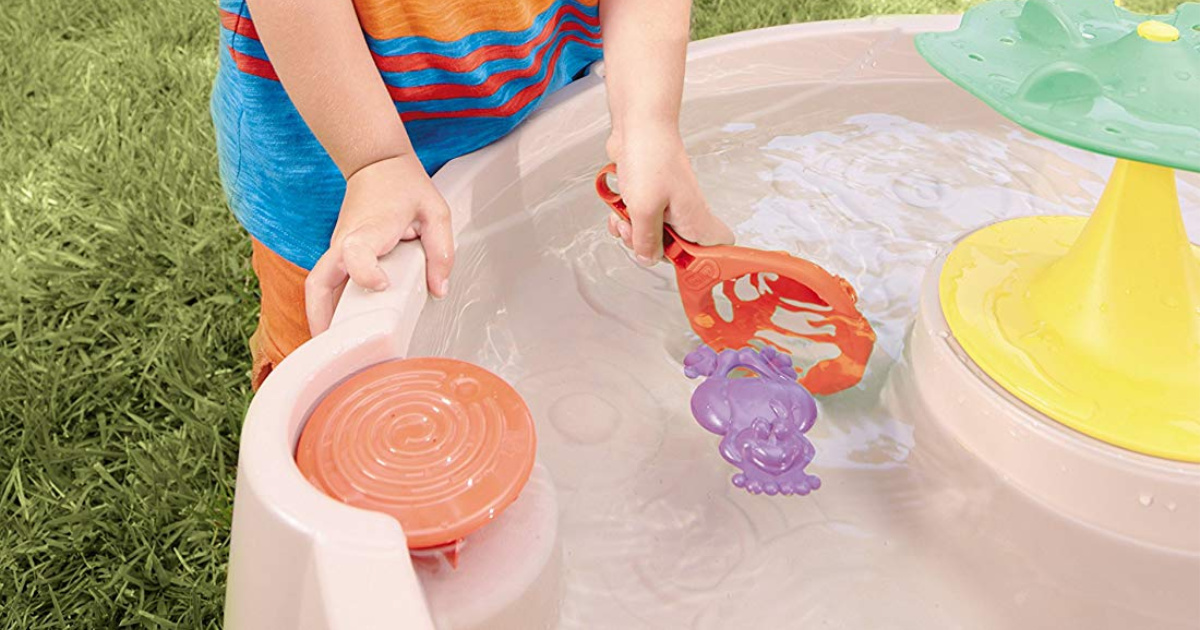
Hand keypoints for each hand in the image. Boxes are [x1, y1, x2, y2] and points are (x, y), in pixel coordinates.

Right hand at [305, 155, 453, 334]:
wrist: (376, 163)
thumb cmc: (404, 186)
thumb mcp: (435, 211)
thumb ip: (441, 250)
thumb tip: (439, 289)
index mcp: (368, 230)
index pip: (355, 254)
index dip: (365, 273)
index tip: (382, 286)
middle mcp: (344, 243)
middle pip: (318, 283)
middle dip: (321, 317)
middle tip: (335, 350)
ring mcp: (337, 250)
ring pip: (317, 287)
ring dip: (321, 318)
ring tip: (334, 352)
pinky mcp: (339, 255)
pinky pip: (326, 285)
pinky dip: (329, 308)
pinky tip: (341, 332)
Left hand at [605, 127, 733, 264]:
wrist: (639, 125)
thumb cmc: (650, 158)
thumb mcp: (644, 209)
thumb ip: (646, 241)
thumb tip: (647, 259)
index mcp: (696, 219)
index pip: (720, 249)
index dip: (702, 263)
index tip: (676, 263)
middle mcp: (687, 214)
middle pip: (675, 248)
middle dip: (649, 246)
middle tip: (635, 233)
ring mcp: (669, 204)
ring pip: (653, 234)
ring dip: (632, 231)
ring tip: (622, 217)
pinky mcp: (652, 195)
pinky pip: (640, 218)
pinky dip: (626, 217)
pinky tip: (616, 209)